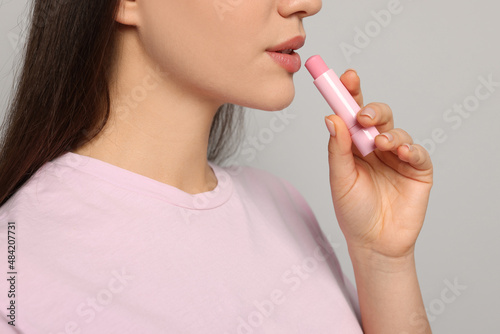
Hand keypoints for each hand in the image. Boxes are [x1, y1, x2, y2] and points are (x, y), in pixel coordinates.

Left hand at [324, 69, 432, 260]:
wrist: (374, 243)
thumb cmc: (353, 211)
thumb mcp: (340, 179)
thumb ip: (338, 149)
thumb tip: (332, 117)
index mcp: (353, 146)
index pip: (352, 114)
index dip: (351, 94)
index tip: (347, 77)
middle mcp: (375, 147)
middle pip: (377, 116)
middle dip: (371, 110)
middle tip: (363, 116)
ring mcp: (397, 157)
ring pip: (396, 131)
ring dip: (388, 133)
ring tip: (380, 145)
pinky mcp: (417, 170)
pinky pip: (417, 152)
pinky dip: (410, 149)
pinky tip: (401, 152)